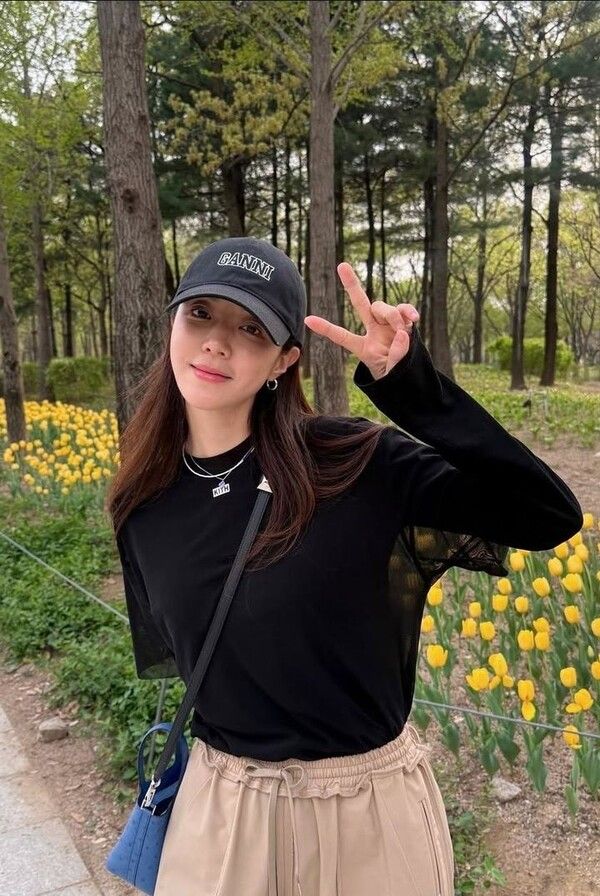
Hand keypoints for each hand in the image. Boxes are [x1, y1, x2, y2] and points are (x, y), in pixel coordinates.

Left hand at [304, 262, 419, 379]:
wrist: (409, 377)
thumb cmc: (394, 376)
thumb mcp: (392, 373)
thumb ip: (396, 356)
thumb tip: (403, 334)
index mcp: (363, 347)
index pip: (342, 336)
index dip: (325, 328)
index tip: (307, 320)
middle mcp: (373, 331)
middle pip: (360, 303)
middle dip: (351, 284)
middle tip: (342, 265)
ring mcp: (388, 325)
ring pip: (383, 308)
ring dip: (392, 316)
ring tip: (401, 331)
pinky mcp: (404, 322)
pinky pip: (404, 309)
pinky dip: (408, 311)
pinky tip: (414, 319)